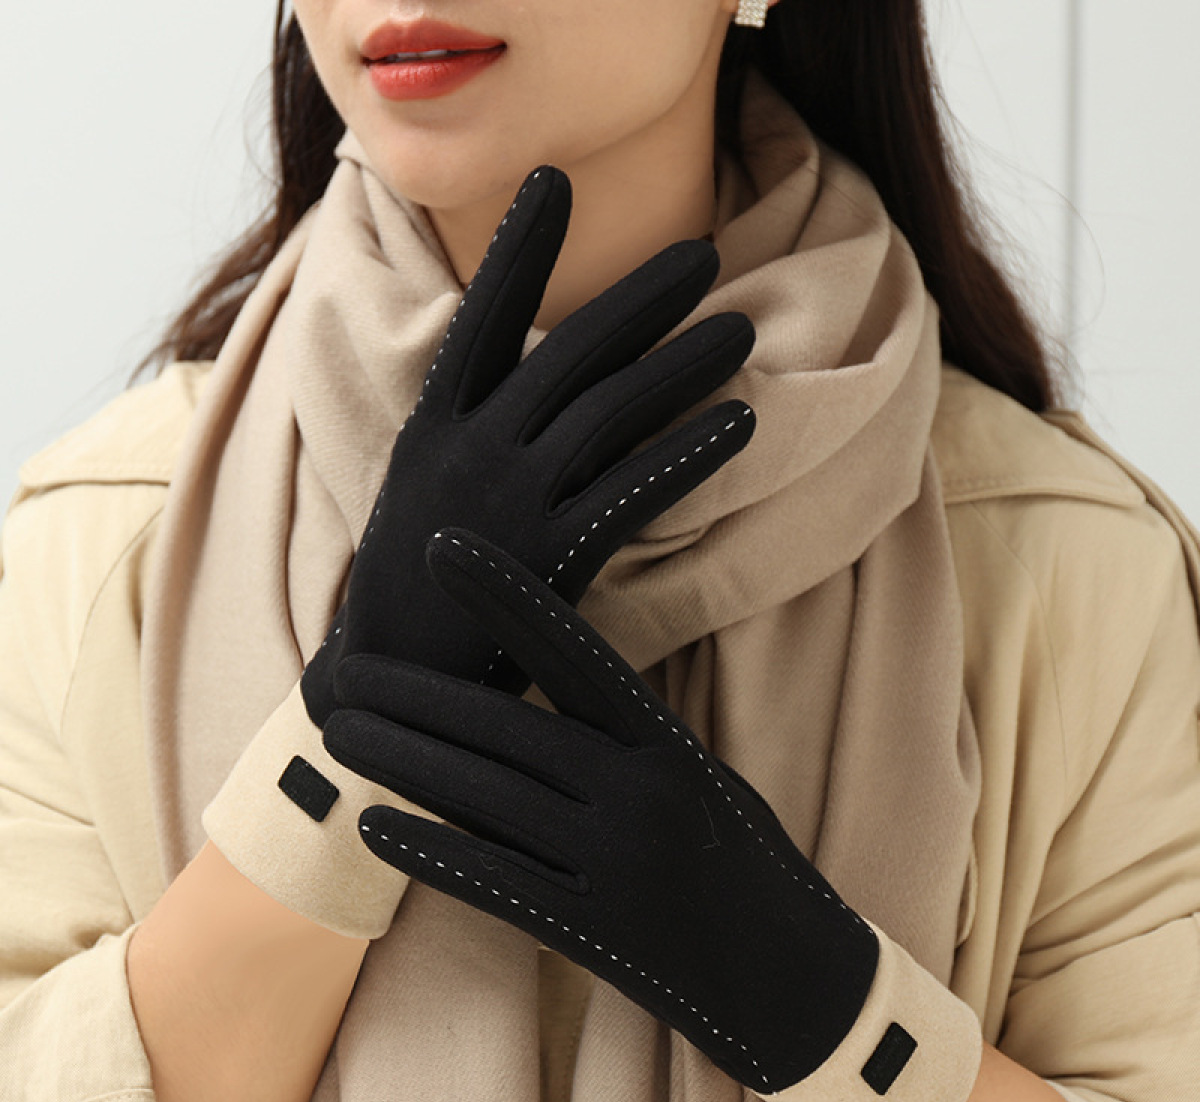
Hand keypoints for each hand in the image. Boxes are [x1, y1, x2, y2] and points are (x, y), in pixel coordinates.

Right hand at [200, 168, 753, 940]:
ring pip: (609, 412)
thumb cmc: (413, 594)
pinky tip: (739, 425)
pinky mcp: (548, 559)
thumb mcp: (422, 495)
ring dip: (681, 366)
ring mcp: (507, 501)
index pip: (478, 314)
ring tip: (742, 329)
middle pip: (567, 352)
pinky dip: (686, 455)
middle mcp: (468, 449)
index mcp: (430, 427)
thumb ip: (470, 436)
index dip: (519, 248)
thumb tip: (530, 388)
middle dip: (639, 300)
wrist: (387, 693)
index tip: (553, 183)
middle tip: (702, 253)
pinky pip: (632, 492)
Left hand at [324, 529, 880, 1092]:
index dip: (506, 597)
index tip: (441, 550)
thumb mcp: (703, 778)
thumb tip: (538, 695)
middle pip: (507, 730)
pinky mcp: (596, 933)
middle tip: (344, 671)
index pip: (575, 652)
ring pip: (487, 800)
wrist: (793, 980)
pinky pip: (496, 882)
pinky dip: (430, 852)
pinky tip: (374, 826)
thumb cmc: (742, 862)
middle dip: (417, 697)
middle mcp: (642, 793)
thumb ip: (627, 739)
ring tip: (339, 733)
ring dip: (405, 762)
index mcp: (669, 744)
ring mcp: (618, 864)